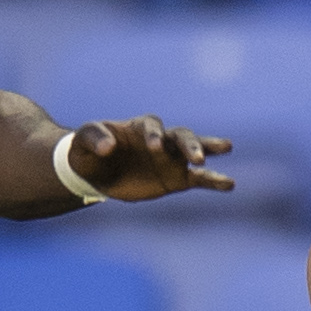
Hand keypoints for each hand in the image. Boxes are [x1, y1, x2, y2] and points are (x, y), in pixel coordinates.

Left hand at [66, 116, 233, 202]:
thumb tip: (109, 147)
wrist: (95, 174)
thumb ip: (94, 138)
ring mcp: (171, 159)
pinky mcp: (176, 179)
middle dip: (189, 144)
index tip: (153, 146)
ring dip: (208, 151)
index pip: (152, 126)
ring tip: (226, 148)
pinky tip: (229, 184)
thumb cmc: (87, 152)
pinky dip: (214, 181)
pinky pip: (198, 179)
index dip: (154, 134)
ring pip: (195, 151)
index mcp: (139, 128)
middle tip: (196, 157)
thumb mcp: (82, 142)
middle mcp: (160, 140)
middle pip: (181, 136)